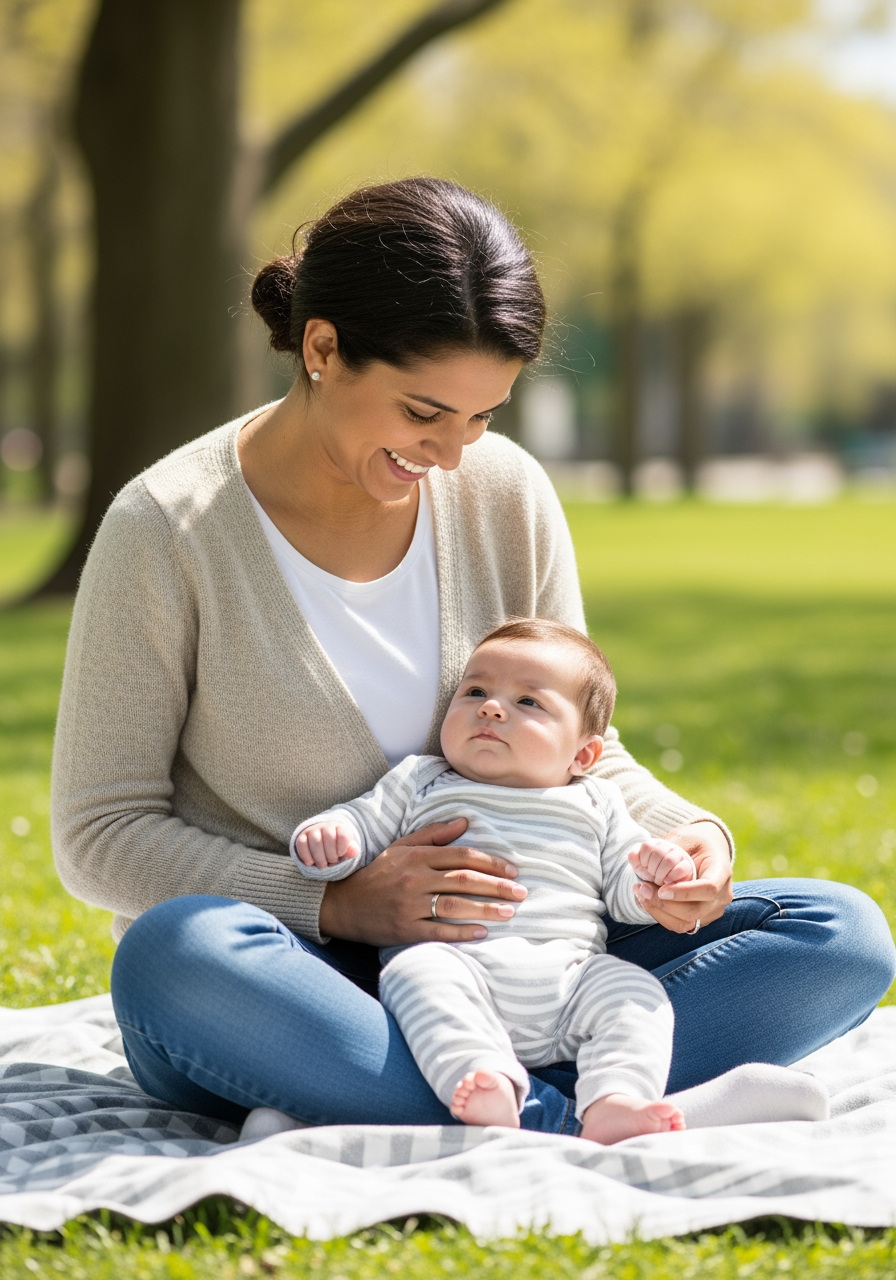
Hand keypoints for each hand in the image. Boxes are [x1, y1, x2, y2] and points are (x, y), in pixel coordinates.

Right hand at [295, 822, 359, 868]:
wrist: (322, 843)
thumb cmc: (337, 848)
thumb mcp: (347, 849)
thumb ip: (352, 850)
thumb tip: (353, 850)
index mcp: (339, 828)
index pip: (342, 835)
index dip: (342, 849)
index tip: (340, 854)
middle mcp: (326, 826)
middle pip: (329, 837)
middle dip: (331, 855)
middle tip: (331, 862)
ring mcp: (313, 830)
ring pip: (315, 841)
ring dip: (319, 857)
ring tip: (322, 865)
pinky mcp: (302, 836)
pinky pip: (301, 843)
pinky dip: (305, 855)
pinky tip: (310, 863)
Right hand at [317, 817, 527, 947]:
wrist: (342, 903)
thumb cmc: (376, 874)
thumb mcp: (401, 847)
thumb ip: (433, 834)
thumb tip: (464, 822)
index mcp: (417, 856)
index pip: (461, 856)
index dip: (490, 863)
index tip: (511, 871)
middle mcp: (415, 878)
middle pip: (464, 879)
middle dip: (496, 886)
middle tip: (521, 893)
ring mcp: (409, 904)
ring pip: (455, 904)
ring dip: (485, 908)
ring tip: (508, 913)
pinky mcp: (404, 928)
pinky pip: (437, 930)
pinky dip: (461, 931)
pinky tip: (481, 932)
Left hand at [631, 821, 732, 933]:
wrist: (709, 850)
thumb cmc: (696, 840)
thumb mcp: (686, 836)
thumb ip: (668, 849)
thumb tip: (635, 856)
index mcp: (722, 871)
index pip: (709, 889)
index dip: (685, 893)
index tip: (662, 889)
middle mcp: (722, 896)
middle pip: (695, 911)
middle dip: (664, 904)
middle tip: (641, 888)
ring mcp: (713, 910)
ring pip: (686, 923)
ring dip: (659, 911)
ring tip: (641, 893)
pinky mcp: (701, 918)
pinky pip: (680, 924)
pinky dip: (661, 915)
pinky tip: (647, 901)